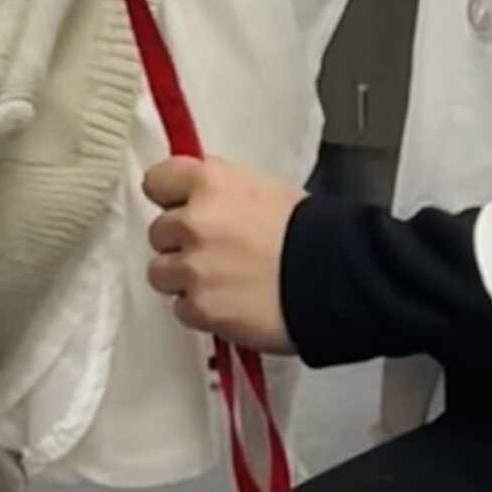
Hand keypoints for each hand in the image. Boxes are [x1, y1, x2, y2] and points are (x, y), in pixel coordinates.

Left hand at [142, 156, 301, 356]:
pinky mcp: (199, 307)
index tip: (176, 206)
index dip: (168, 197)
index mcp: (210, 183)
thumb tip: (201, 198)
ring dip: (184, 279)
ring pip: (161, 273)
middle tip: (212, 251)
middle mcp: (194, 222)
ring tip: (221, 282)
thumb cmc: (312, 232)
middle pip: (158, 232)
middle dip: (180, 243)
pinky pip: (182, 309)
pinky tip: (231, 304)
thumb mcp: (266, 189)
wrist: (334, 278)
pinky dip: (201, 310)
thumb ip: (223, 191)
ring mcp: (193, 267)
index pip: (157, 181)